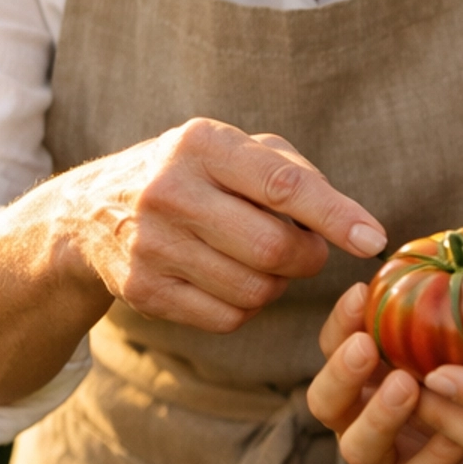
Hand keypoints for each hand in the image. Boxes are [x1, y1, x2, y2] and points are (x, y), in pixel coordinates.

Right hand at [55, 120, 385, 336]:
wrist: (91, 212)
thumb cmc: (192, 174)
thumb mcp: (233, 150)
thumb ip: (294, 173)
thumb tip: (354, 225)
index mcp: (201, 144)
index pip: (282, 185)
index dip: (335, 215)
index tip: (372, 239)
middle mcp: (170, 192)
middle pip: (273, 249)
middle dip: (307, 257)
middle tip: (307, 250)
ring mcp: (150, 245)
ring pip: (254, 291)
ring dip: (277, 285)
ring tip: (262, 261)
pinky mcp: (142, 291)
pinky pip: (227, 319)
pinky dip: (245, 308)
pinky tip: (231, 282)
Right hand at [307, 284, 462, 463]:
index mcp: (373, 379)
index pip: (336, 347)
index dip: (341, 323)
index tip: (361, 292)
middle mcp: (368, 421)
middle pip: (325, 401)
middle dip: (340, 372)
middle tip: (366, 346)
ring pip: (358, 448)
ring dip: (377, 416)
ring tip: (405, 386)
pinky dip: (434, 457)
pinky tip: (458, 437)